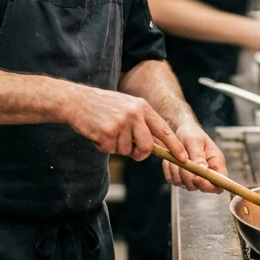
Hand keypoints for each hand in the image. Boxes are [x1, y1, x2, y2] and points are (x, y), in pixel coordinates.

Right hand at [64, 86, 185, 162]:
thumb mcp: (127, 107)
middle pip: (147, 147)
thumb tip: (156, 145)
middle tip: (128, 148)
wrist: (76, 100)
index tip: (183, 159)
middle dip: (138, 153)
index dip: (175, 146)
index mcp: (142, 107)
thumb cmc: (102, 106)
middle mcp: (134, 114)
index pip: (164, 130)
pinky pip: (110, 150)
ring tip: (106, 132)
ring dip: (116, 147)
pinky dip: (103, 146)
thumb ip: (142, 123)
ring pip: (127, 150)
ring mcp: (120, 123)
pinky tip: (97, 133)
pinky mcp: (107, 132)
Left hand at [160, 121, 226, 192]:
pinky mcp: (179, 178)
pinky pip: (172, 179)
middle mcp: (205, 175)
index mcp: (216, 165)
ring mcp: (192, 178)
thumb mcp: (195, 140)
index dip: (208, 186)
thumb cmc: (191, 133)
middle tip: (182, 160)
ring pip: (182, 184)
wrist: (179, 131)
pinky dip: (169, 169)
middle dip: (187, 176)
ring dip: (176, 170)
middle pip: (198, 187)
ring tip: (176, 154)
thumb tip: (203, 169)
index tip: (197, 178)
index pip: (218, 184)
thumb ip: (199, 155)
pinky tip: (171, 158)